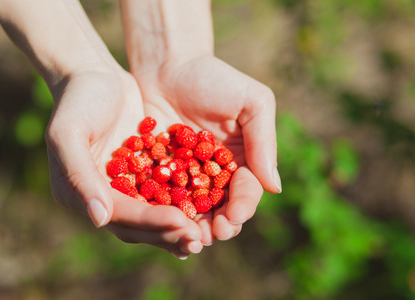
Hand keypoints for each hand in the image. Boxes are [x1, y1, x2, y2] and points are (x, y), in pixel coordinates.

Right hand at [45, 69, 203, 258]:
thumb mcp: (69, 133)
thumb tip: (98, 220)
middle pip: (137, 225)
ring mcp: (122, 187)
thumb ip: (80, 175)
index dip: (150, 222)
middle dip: (168, 232)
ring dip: (177, 227)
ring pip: (152, 216)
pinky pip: (163, 196)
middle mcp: (100, 197)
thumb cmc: (77, 100)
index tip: (182, 224)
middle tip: (198, 240)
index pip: (118, 215)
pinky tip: (205, 212)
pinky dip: (181, 206)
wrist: (94, 76)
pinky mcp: (141, 174)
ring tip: (206, 236)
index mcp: (78, 193)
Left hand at [134, 55, 280, 244]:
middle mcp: (216, 174)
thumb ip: (263, 141)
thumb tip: (275, 188)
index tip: (234, 217)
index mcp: (242, 160)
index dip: (242, 207)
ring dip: (192, 226)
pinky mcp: (158, 174)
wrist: (168, 65)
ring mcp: (186, 177)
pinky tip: (161, 224)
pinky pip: (162, 198)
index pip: (247, 191)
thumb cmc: (214, 78)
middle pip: (221, 208)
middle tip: (209, 235)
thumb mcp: (251, 101)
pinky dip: (164, 213)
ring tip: (187, 237)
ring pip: (193, 210)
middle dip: (218, 225)